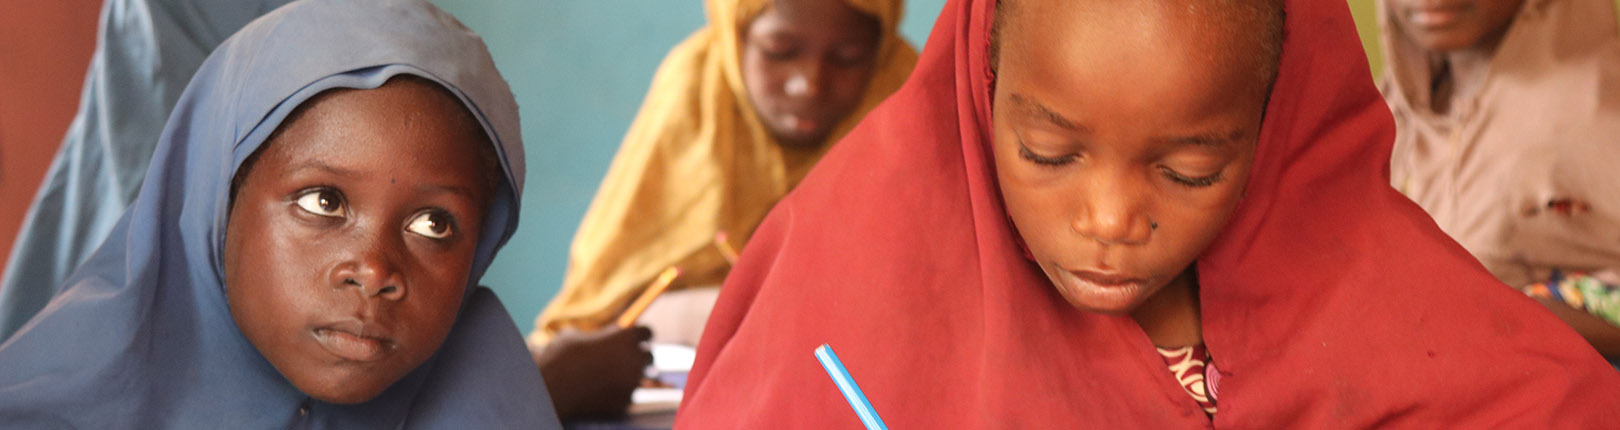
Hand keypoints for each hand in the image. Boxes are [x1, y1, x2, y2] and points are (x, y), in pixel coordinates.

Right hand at [533, 325, 653, 419]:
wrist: (551, 389)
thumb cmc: (560, 357)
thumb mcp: (574, 335)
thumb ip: (596, 335)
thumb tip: (602, 335)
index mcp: (626, 337)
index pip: (647, 332)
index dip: (639, 335)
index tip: (634, 338)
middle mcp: (635, 359)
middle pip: (649, 356)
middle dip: (638, 356)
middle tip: (625, 358)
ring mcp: (632, 382)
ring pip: (640, 377)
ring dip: (630, 375)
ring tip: (611, 374)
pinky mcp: (625, 401)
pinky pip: (628, 394)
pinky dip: (620, 392)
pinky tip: (603, 390)